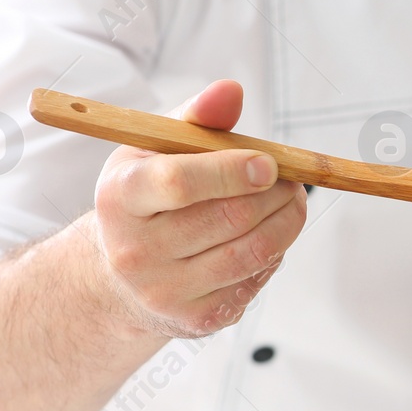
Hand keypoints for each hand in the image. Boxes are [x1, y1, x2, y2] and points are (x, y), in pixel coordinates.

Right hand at [91, 80, 306, 336]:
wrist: (118, 275)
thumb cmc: (147, 198)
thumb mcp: (156, 151)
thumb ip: (197, 119)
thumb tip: (231, 90)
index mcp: (121, 196)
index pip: (179, 182)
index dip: (232, 171)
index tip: (269, 164)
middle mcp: (135, 249)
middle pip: (229, 218)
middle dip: (276, 195)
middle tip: (293, 181)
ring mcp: (164, 290)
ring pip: (251, 253)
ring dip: (287, 225)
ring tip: (292, 204)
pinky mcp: (195, 319)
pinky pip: (254, 282)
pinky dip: (273, 255)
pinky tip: (268, 238)